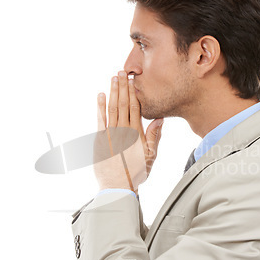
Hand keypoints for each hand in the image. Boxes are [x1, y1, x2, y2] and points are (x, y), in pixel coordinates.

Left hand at [94, 70, 163, 192]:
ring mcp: (110, 134)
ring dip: (113, 92)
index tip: (133, 81)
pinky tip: (101, 95)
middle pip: (124, 104)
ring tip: (113, 78)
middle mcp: (123, 130)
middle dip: (123, 87)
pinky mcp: (100, 139)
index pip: (135, 107)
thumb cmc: (135, 173)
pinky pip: (100, 119)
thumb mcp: (151, 156)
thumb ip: (154, 137)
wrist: (118, 186)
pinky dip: (100, 106)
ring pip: (112, 108)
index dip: (134, 93)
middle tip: (122, 72)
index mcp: (136, 133)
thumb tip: (159, 119)